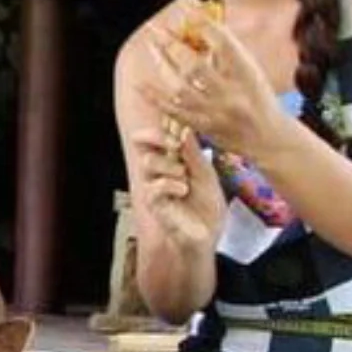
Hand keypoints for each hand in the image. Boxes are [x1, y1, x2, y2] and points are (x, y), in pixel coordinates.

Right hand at [127, 123, 223, 252]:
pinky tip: (183, 190)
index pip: (160, 135)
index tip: (172, 116)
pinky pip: (153, 186)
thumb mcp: (206, 174)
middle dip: (158, 138)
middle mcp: (160, 170)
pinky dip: (169, 185)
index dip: (162, 123)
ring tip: (184, 177)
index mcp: (173, 159)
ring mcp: (154, 186)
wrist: (208, 235)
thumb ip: (194, 153)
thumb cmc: (207, 206)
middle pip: (143, 142)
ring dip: (168, 165)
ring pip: (147, 162)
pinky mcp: (153, 204)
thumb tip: (185, 129)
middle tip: (175, 143)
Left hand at [136, 13, 286, 161]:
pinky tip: (140, 84)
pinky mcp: (202, 128)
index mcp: (247, 75)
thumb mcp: (252, 71)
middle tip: (156, 28)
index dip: (203, 25)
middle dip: (173, 45)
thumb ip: (227, 52)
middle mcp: (231, 94)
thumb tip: (200, 25)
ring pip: (181, 89)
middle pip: (196, 67)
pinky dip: (155, 97)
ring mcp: (215, 113)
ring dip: (163, 65)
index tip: (186, 10)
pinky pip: (173, 112)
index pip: (223, 45)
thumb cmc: (259, 98)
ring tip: (151, 46)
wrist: (269, 139)